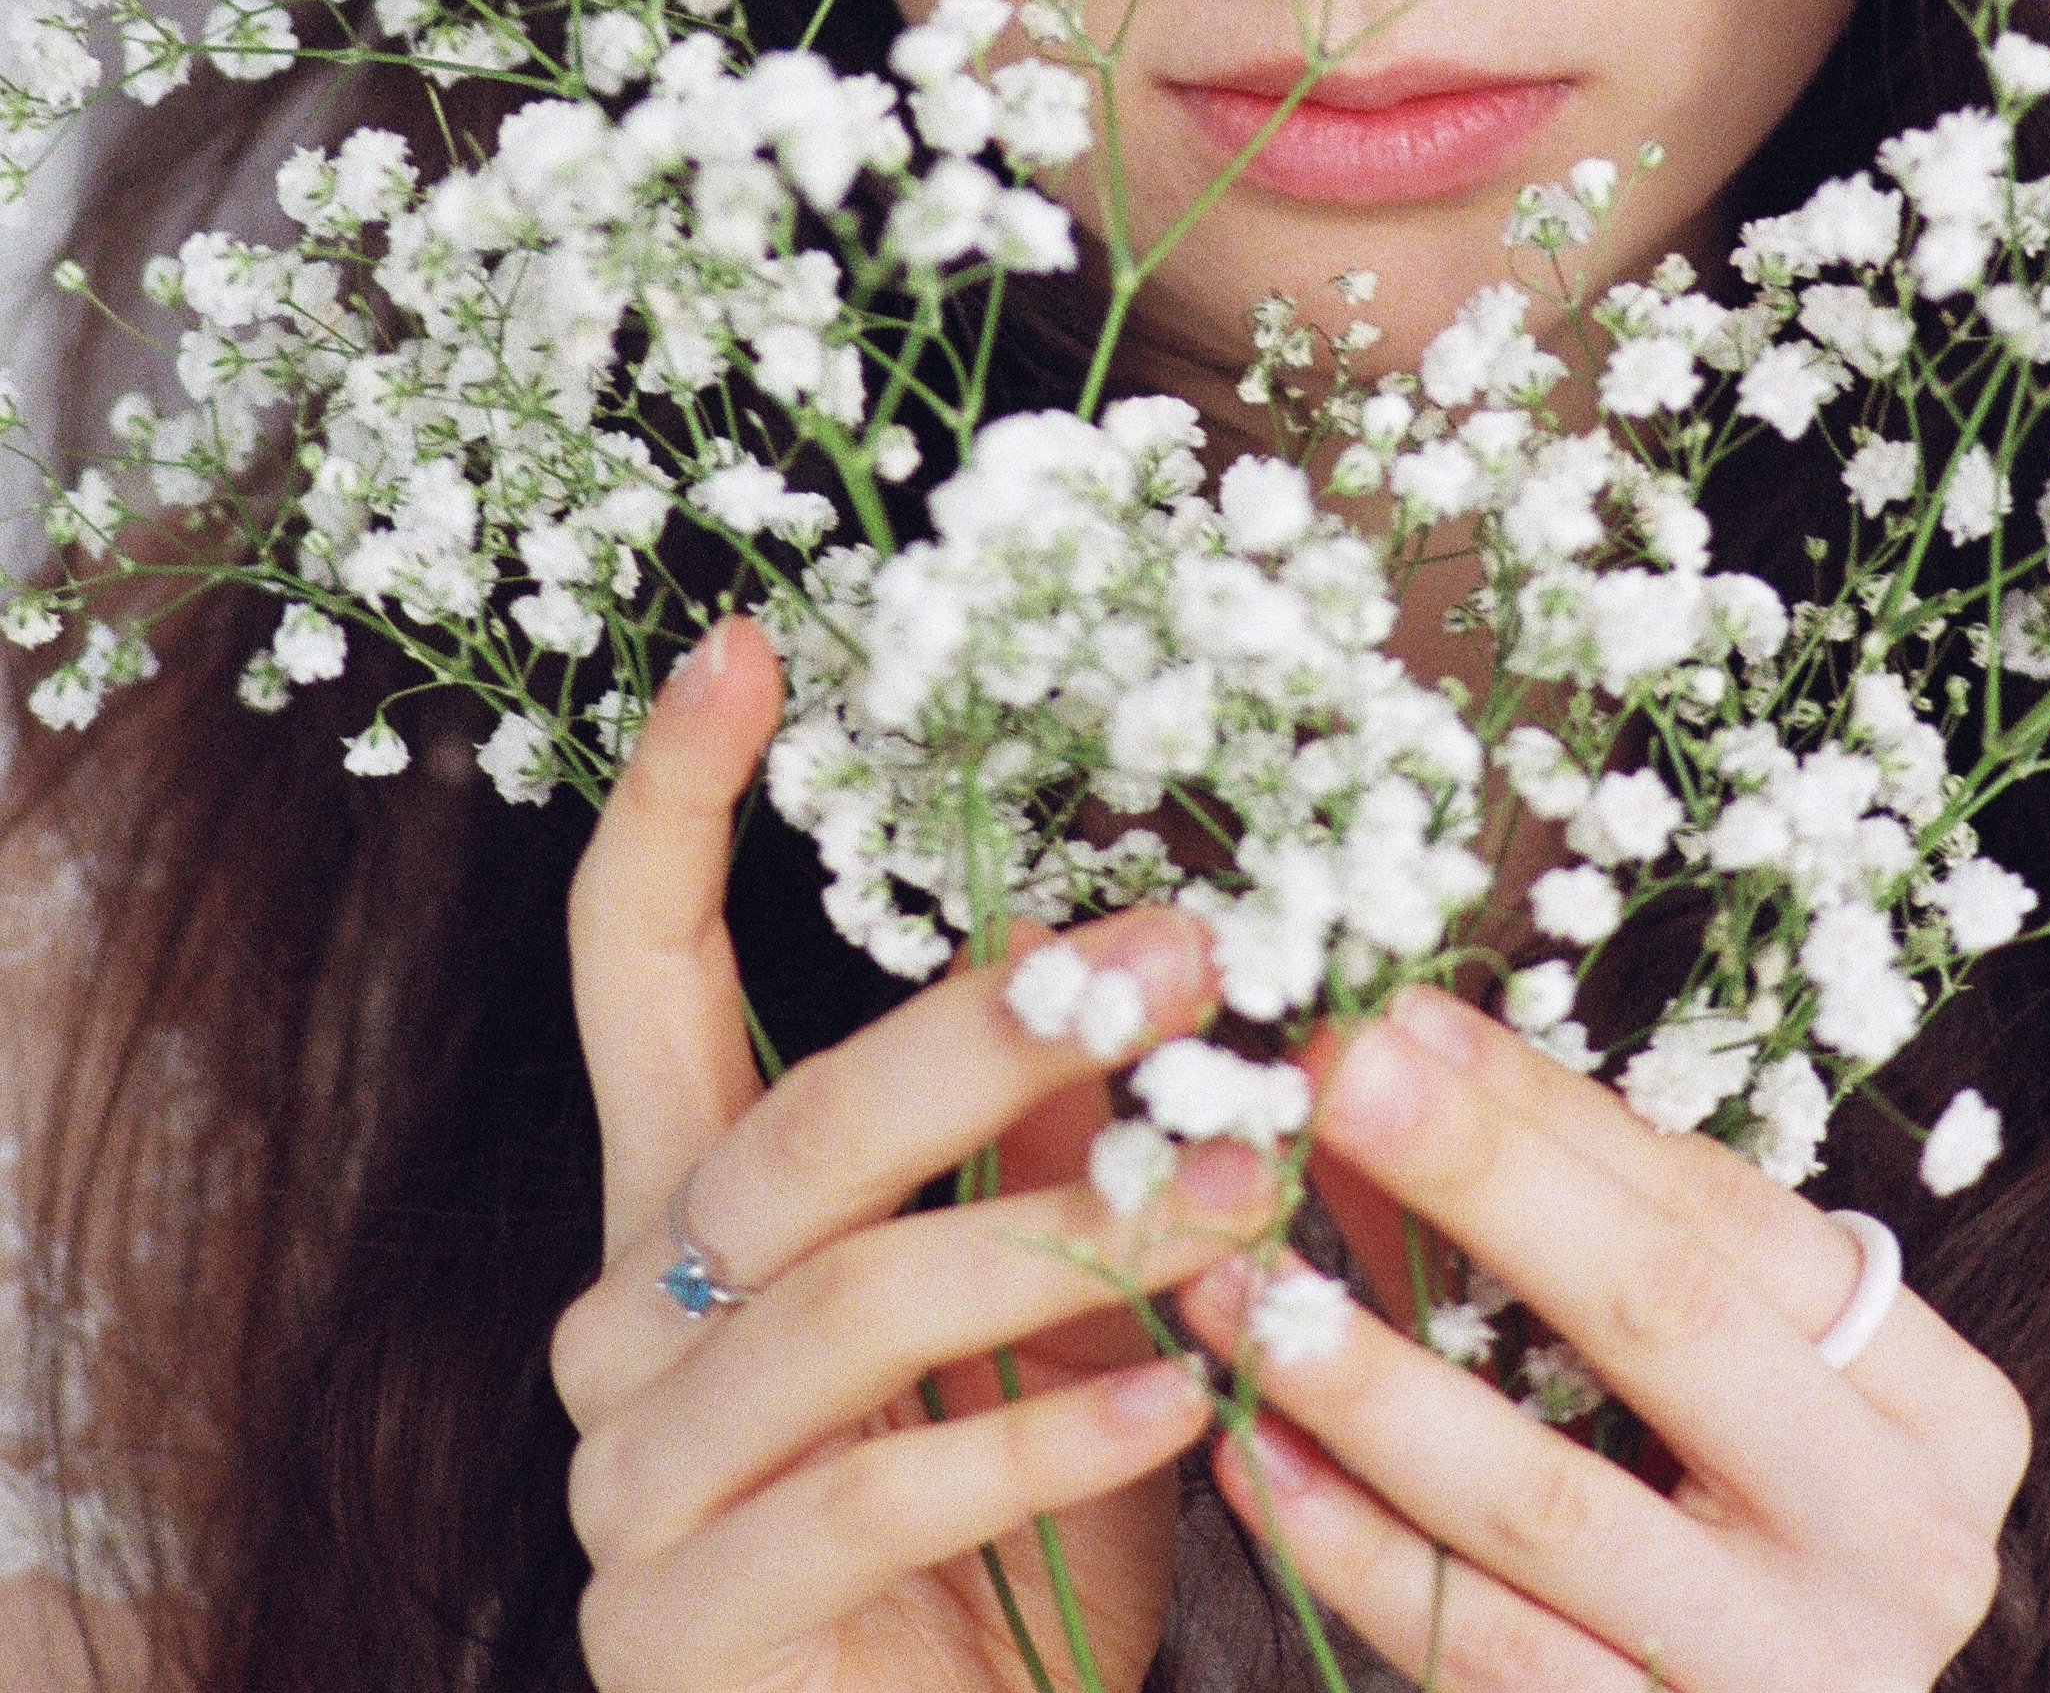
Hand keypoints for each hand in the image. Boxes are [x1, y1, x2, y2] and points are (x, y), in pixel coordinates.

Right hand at [551, 619, 1269, 1692]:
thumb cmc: (1017, 1535)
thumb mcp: (1057, 1308)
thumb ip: (1061, 1142)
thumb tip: (1158, 968)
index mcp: (685, 1207)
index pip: (631, 965)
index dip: (672, 799)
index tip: (741, 640)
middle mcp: (624, 1319)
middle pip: (785, 1126)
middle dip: (990, 1031)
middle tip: (1190, 955)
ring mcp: (629, 1484)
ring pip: (840, 1308)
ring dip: (1061, 1242)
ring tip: (1240, 1203)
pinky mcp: (674, 1631)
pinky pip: (869, 1502)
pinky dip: (1042, 1444)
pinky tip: (1186, 1405)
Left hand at [1180, 985, 2030, 1692]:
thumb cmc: (1740, 1518)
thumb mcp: (1699, 1362)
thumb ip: (1553, 1216)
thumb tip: (1381, 1052)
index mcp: (1938, 1409)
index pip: (1725, 1213)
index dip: (1551, 1106)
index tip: (1399, 1015)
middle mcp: (1900, 1543)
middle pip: (1661, 1316)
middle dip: (1478, 1178)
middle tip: (1328, 1074)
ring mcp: (1789, 1676)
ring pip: (1547, 1500)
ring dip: (1366, 1374)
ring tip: (1237, 1280)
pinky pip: (1485, 1652)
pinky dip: (1352, 1546)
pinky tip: (1250, 1452)